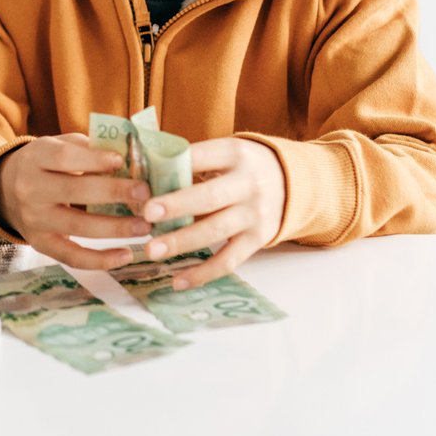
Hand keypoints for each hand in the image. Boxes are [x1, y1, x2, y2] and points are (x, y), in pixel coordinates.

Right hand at [0, 133, 151, 272]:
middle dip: (113, 192)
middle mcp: (30, 189)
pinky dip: (100, 260)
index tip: (122, 161)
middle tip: (145, 193)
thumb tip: (131, 157)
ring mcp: (34, 220)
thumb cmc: (45, 164)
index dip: (94, 160)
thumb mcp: (57, 145)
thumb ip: (88, 148)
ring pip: (77, 226)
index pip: (64, 158)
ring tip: (144, 225)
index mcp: (35, 158)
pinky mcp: (40, 244)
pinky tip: (126, 255)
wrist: (4, 190)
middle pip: (74, 191)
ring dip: (115, 228)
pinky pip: (72, 257)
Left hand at [137, 137, 287, 287]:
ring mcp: (255, 213)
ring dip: (182, 242)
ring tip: (151, 251)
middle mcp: (248, 183)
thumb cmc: (241, 166)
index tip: (146, 179)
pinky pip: (229, 260)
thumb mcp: (224, 153)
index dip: (174, 168)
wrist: (292, 181)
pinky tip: (178, 281)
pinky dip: (203, 273)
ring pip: (216, 230)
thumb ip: (192, 163)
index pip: (202, 157)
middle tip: (147, 214)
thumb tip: (143, 178)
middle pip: (210, 196)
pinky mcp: (259, 239)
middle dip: (177, 206)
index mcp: (234, 153)